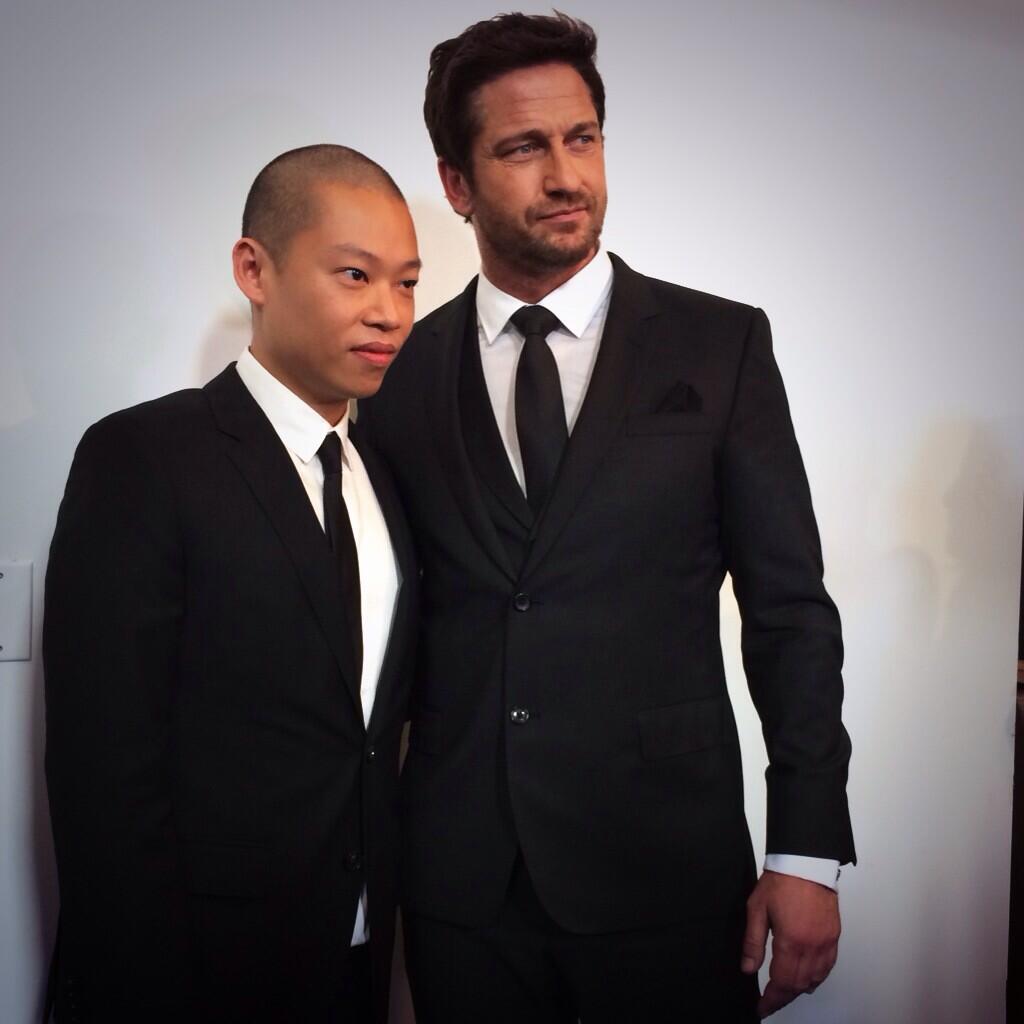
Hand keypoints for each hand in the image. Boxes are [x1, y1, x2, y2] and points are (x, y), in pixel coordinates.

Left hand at [740, 869, 839, 1017]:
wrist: (806, 862)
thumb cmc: (781, 881)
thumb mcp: (757, 909)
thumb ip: (753, 942)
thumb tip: (748, 968)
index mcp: (791, 941)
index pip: (781, 982)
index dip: (771, 1000)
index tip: (762, 1007)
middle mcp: (812, 946)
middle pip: (799, 985)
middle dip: (783, 997)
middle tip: (769, 1002)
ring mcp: (826, 942)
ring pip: (815, 979)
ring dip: (799, 989)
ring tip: (784, 992)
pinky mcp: (834, 936)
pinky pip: (828, 967)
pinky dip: (816, 977)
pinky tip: (807, 977)